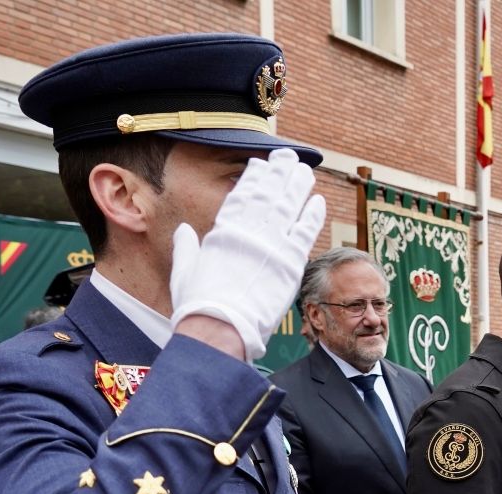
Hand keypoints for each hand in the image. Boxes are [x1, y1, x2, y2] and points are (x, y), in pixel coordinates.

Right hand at [169, 148, 326, 360]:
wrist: (221, 328)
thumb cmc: (199, 304)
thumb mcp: (185, 269)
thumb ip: (186, 247)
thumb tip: (183, 231)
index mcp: (223, 231)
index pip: (242, 195)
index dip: (254, 177)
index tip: (261, 164)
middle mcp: (249, 232)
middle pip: (269, 194)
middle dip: (279, 172)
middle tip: (289, 157)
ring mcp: (272, 245)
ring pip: (289, 206)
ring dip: (299, 186)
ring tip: (305, 172)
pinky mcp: (291, 262)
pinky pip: (306, 231)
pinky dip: (313, 214)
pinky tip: (317, 200)